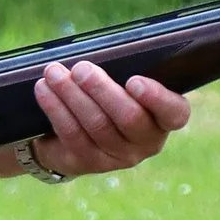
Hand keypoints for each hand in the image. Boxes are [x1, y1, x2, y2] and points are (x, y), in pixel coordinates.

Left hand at [29, 61, 189, 177]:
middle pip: (129, 118)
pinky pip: (73, 134)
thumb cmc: (102, 96)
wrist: (70, 135)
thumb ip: (120, 71)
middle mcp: (147, 142)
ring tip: (54, 73)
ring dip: (72, 95)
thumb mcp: (117, 83)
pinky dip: (56, 108)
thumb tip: (96, 57)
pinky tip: (44, 90)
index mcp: (163, 118)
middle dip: (102, 89)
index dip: (157, 98)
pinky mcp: (89, 163)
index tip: (134, 80)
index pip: (175, 113)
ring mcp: (119, 157)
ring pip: (97, 125)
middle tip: (81, 68)